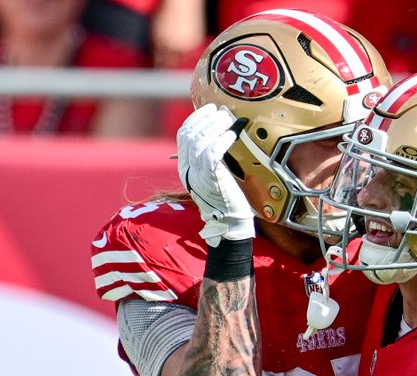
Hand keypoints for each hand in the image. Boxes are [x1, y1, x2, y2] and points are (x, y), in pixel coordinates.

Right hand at [176, 104, 254, 246]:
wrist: (230, 225)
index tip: (209, 109)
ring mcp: (198, 175)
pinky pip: (213, 153)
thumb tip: (222, 134)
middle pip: (190, 135)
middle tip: (221, 111)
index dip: (195, 119)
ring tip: (228, 118)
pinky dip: (222, 140)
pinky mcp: (211, 180)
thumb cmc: (228, 199)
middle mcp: (188, 170)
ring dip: (215, 125)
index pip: (184, 136)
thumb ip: (213, 157)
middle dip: (205, 118)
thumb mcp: (215, 174)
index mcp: (185, 168)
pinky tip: (232, 133)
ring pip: (200, 141)